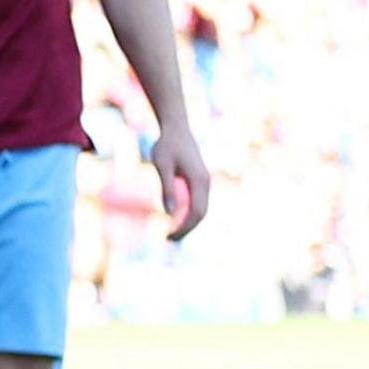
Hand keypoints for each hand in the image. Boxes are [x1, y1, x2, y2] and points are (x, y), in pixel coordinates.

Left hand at [152, 126, 212, 241]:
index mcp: (200, 181)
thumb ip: (166, 188)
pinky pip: (196, 201)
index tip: (169, 236)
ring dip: (187, 222)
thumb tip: (169, 213)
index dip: (184, 227)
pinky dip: (187, 212)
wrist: (176, 128)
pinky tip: (174, 218)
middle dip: (186, 228)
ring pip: (200, 208)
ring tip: (171, 233)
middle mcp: (206, 183)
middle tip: (168, 240)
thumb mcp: (162, 165)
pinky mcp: (199, 179)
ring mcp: (204, 181)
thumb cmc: (167, 145)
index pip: (197, 212)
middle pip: (201, 213)